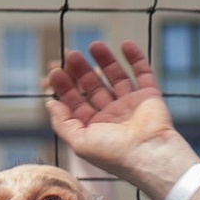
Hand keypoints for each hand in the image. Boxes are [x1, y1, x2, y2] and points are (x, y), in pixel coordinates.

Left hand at [43, 37, 186, 191]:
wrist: (149, 155)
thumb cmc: (114, 153)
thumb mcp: (79, 141)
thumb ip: (62, 123)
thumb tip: (49, 104)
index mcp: (95, 128)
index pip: (77, 103)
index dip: (65, 87)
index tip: (55, 72)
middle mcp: (113, 116)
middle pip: (94, 87)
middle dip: (82, 71)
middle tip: (71, 54)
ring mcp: (132, 105)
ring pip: (116, 77)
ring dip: (106, 60)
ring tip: (94, 44)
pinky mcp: (150, 97)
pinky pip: (142, 74)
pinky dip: (135, 58)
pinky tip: (125, 44)